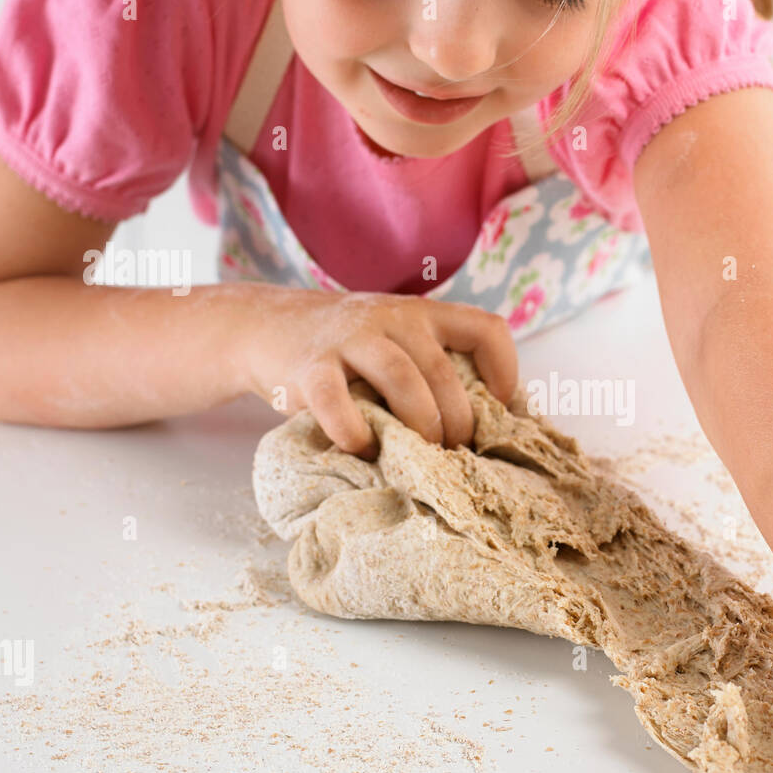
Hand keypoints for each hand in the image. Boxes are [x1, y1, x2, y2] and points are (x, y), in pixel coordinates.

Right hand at [235, 287, 516, 456]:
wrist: (267, 326)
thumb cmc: (350, 351)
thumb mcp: (398, 342)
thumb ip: (434, 369)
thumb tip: (484, 432)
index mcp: (423, 315)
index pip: (485, 328)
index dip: (505, 371)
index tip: (499, 409)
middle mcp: (393, 318)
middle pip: (444, 372)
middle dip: (457, 423)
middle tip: (452, 455)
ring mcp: (350, 338)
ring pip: (403, 379)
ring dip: (420, 426)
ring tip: (420, 457)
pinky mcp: (309, 366)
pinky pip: (336, 401)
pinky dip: (354, 431)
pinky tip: (363, 449)